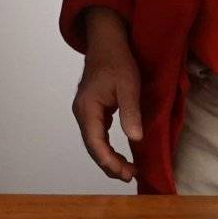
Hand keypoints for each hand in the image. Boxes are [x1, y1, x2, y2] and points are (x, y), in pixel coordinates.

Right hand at [71, 7, 143, 182]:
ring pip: (94, 143)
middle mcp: (82, 113)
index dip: (108, 161)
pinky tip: (120, 155)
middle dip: (109, 165)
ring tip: (127, 170)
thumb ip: (130, 113)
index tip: (125, 173)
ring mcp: (85, 112)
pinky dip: (107, 148)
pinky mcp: (91, 111)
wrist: (107, 42)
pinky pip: (97, 135)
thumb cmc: (117, 61)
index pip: (94, 143)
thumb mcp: (129, 86)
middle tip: (130, 176)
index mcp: (87, 108)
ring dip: (108, 158)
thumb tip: (135, 139)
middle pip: (92, 147)